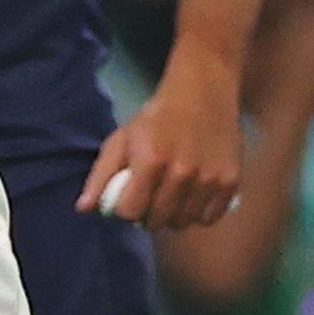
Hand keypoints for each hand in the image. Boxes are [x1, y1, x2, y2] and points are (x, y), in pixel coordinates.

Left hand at [80, 59, 248, 227]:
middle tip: (150, 197)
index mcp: (151, 161)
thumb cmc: (156, 117)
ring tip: (171, 195)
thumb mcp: (122, 138)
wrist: (202, 92)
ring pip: (182, 222)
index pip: (130, 212)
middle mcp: (182, 173)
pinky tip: (192, 195)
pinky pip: (209, 218)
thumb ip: (101, 175)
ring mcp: (209, 179)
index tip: (129, 198)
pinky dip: (198, 213)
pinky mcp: (230, 182)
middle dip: (148, 214)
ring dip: (173, 215)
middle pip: (157, 221)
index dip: (126, 209)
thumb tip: (83, 209)